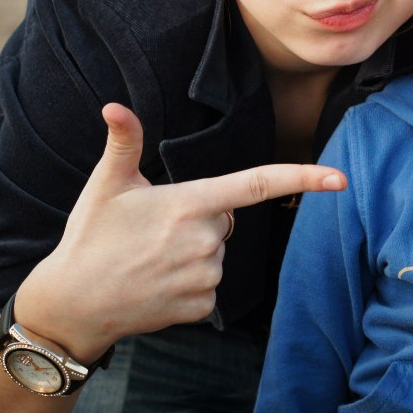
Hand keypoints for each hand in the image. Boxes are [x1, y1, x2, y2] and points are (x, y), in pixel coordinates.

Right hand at [16, 103, 346, 360]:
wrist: (72, 304)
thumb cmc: (90, 238)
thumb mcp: (106, 185)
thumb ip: (124, 143)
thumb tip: (114, 105)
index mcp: (189, 203)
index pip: (257, 185)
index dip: (302, 178)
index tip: (340, 180)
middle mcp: (204, 241)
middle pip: (224, 220)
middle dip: (198, 220)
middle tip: (152, 232)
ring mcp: (205, 277)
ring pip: (217, 254)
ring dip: (192, 254)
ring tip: (149, 260)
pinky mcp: (202, 307)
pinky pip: (210, 287)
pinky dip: (188, 284)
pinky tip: (156, 284)